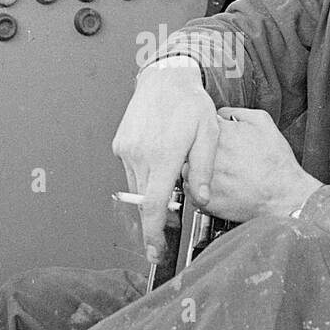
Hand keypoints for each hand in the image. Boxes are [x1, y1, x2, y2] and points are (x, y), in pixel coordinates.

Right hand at [112, 59, 218, 260]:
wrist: (165, 78)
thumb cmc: (190, 104)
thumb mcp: (208, 134)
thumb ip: (204, 169)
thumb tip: (202, 199)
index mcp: (164, 155)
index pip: (155, 205)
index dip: (154, 233)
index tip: (155, 250)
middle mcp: (141, 154)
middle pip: (144, 201)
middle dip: (154, 219)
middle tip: (166, 232)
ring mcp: (127, 149)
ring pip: (137, 187)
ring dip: (151, 193)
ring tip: (169, 178)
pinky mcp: (120, 145)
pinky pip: (131, 171)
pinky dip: (144, 175)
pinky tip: (159, 161)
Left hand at [185, 107, 321, 221]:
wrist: (285, 195)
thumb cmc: (276, 162)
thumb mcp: (263, 122)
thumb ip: (236, 112)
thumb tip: (220, 112)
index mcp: (219, 134)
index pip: (196, 126)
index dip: (203, 131)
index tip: (210, 136)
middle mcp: (209, 156)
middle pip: (188, 148)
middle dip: (196, 150)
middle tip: (215, 156)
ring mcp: (205, 178)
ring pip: (186, 170)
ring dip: (195, 169)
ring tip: (217, 172)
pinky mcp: (205, 199)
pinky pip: (190, 190)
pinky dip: (198, 188)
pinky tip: (216, 185)